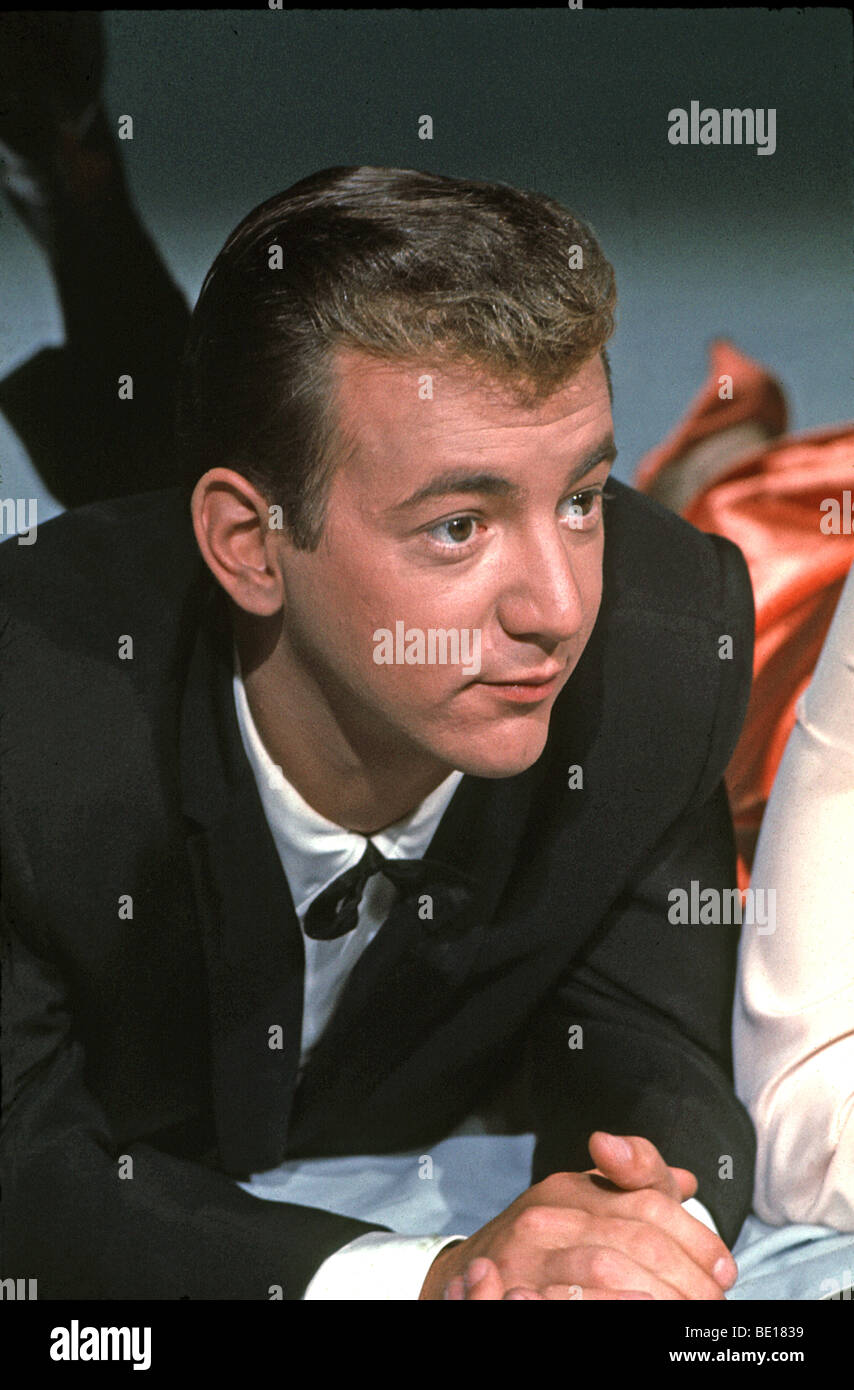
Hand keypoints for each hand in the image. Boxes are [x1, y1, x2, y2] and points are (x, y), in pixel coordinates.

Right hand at [419, 1131, 737, 1300]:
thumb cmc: (543, 1243)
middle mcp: (547, 1215)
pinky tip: (638, 1314)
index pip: (648, 1203)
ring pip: (603, 1271)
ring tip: (685, 1317)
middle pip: (634, 1239)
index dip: (695, 1238)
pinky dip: (609, 1308)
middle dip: (684, 1276)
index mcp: (571, 1189)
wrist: (465, 1277)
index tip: (724, 1269)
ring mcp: (525, 1256)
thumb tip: (689, 1182)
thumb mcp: (583, 1203)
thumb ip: (636, 1186)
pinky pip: (566, 1302)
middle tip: (712, 1303)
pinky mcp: (509, 1291)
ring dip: (655, 1297)